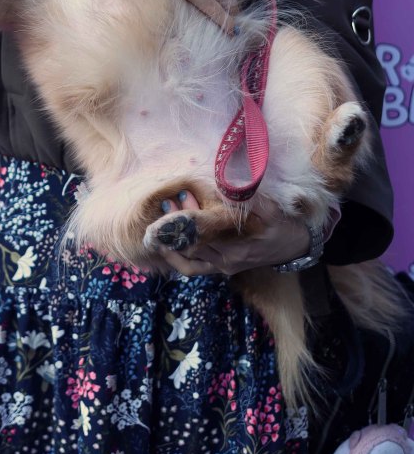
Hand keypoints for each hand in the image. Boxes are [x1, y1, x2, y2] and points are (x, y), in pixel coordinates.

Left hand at [156, 191, 309, 275]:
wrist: (294, 247)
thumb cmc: (282, 226)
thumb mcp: (272, 211)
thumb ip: (251, 200)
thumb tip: (230, 185)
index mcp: (237, 246)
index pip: (205, 233)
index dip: (189, 215)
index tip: (182, 195)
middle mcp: (226, 260)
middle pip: (192, 244)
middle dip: (176, 224)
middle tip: (167, 201)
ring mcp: (222, 266)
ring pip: (188, 258)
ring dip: (172, 239)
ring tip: (160, 219)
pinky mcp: (220, 268)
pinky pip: (193, 268)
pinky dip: (177, 257)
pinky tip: (164, 243)